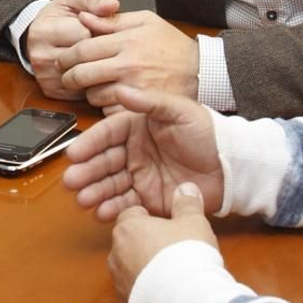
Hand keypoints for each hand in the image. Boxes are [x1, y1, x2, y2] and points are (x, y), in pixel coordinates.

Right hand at [22, 0, 120, 100]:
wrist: (43, 33)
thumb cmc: (60, 15)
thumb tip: (112, 5)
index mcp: (42, 32)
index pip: (83, 35)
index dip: (96, 29)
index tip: (94, 26)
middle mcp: (39, 57)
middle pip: (84, 57)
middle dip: (97, 49)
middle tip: (95, 40)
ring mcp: (45, 77)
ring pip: (85, 76)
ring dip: (96, 66)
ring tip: (94, 54)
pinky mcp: (52, 92)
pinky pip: (82, 90)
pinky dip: (91, 81)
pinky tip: (91, 69)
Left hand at [57, 10, 198, 106]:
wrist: (202, 72)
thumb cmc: (173, 46)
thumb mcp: (146, 22)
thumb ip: (112, 20)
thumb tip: (83, 17)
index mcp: (127, 41)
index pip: (82, 48)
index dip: (67, 56)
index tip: (64, 60)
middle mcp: (128, 65)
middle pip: (82, 74)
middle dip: (69, 76)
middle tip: (68, 77)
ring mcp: (134, 88)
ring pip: (93, 95)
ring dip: (87, 93)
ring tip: (93, 87)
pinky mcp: (140, 108)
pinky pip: (110, 111)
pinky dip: (106, 107)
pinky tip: (111, 99)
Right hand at [62, 86, 223, 220]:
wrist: (231, 166)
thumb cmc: (207, 133)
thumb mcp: (179, 110)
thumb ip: (150, 102)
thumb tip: (121, 90)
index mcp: (137, 128)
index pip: (107, 134)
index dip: (90, 143)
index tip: (74, 153)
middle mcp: (134, 152)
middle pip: (104, 162)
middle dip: (86, 172)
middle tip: (71, 181)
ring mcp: (140, 176)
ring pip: (110, 184)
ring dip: (94, 192)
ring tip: (83, 200)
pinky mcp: (149, 198)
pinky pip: (126, 204)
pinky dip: (112, 209)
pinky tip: (101, 212)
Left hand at [109, 182, 219, 299]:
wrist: (186, 301)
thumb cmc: (187, 255)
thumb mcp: (194, 222)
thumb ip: (187, 203)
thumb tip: (187, 189)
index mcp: (127, 227)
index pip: (131, 214)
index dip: (150, 218)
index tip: (167, 225)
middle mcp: (116, 254)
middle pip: (129, 241)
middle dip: (147, 243)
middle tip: (172, 248)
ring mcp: (119, 281)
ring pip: (130, 267)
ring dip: (146, 268)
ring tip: (172, 272)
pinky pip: (136, 291)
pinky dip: (148, 290)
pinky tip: (169, 292)